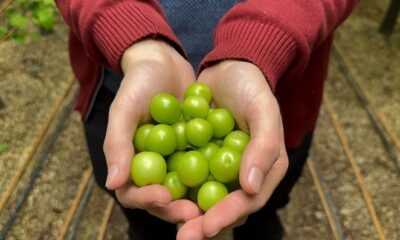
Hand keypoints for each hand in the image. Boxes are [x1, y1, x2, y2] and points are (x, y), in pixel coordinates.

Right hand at [103, 39, 200, 222]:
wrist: (163, 62)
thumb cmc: (138, 83)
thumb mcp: (124, 109)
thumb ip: (117, 143)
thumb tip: (113, 183)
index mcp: (131, 162)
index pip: (133, 192)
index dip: (146, 199)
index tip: (163, 196)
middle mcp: (154, 167)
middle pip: (162, 198)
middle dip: (177, 208)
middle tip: (196, 212)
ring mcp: (176, 160)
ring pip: (186, 188)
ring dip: (199, 198)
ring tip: (215, 203)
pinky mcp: (196, 150)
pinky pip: (205, 166)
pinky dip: (215, 174)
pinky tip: (231, 177)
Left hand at [177, 60, 288, 238]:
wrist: (228, 67)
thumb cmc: (251, 87)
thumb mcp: (264, 111)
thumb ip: (263, 147)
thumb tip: (250, 188)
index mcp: (264, 169)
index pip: (248, 201)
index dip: (228, 215)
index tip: (207, 226)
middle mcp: (241, 175)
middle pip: (223, 207)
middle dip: (202, 224)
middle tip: (183, 236)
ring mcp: (219, 168)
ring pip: (202, 197)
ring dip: (185, 211)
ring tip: (166, 216)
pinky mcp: (199, 157)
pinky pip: (186, 177)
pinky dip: (174, 186)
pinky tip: (156, 193)